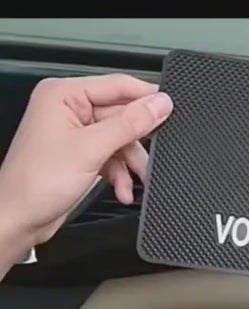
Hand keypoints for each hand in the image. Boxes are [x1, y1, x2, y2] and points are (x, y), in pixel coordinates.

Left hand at [0, 74, 172, 266]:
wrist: (17, 223)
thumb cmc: (35, 184)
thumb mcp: (91, 149)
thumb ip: (129, 124)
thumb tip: (160, 103)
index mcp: (64, 95)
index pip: (117, 85)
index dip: (146, 97)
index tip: (171, 108)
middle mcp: (70, 109)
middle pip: (122, 114)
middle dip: (137, 140)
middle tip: (157, 151)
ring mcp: (76, 132)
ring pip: (121, 137)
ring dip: (131, 161)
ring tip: (140, 178)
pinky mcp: (82, 153)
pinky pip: (112, 154)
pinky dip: (120, 172)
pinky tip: (123, 189)